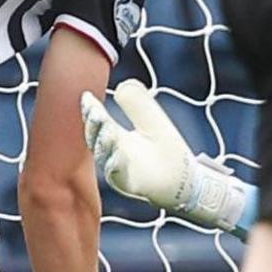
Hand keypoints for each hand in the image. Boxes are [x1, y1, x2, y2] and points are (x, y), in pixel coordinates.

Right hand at [80, 81, 249, 234]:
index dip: (90, 110)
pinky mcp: (129, 185)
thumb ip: (137, 102)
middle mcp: (112, 153)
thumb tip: (120, 87)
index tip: (87, 96)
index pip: (97, 122)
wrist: (184, 178)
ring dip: (103, 142)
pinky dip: (115, 164)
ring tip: (107, 127)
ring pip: (104, 156)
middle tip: (94, 111)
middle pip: (94, 138)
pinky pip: (118, 175)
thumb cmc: (167, 149)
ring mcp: (118, 170)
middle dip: (93, 124)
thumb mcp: (152, 119)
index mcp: (114, 137)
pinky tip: (118, 152)